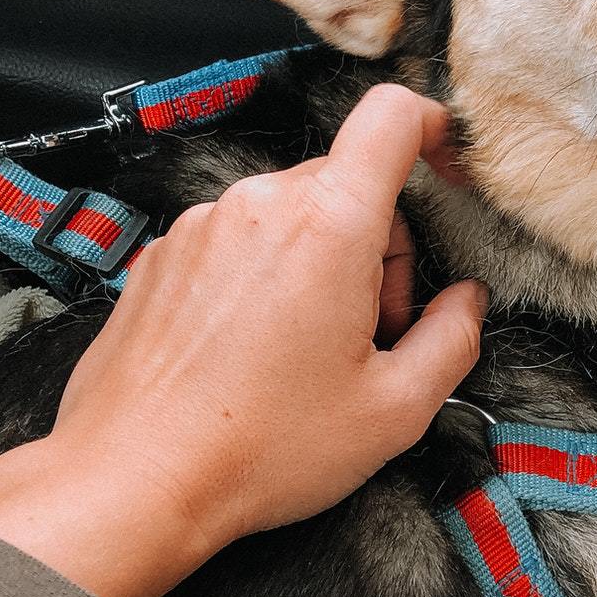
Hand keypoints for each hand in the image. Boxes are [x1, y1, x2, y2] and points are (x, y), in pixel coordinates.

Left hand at [0, 85, 485, 596]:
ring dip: (316, 267)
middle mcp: (259, 204)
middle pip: (346, 184)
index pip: (391, 117)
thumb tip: (465, 303)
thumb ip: (452, 340)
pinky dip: (260, 281)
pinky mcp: (163, 255)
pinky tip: (250, 357)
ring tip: (302, 358)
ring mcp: (202, 226)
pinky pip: (236, 242)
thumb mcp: (394, 411)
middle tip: (367, 336)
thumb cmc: (257, 450)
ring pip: (290, 216)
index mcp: (328, 225)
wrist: (132, 480)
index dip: (434, 128)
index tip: (448, 170)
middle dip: (375, 249)